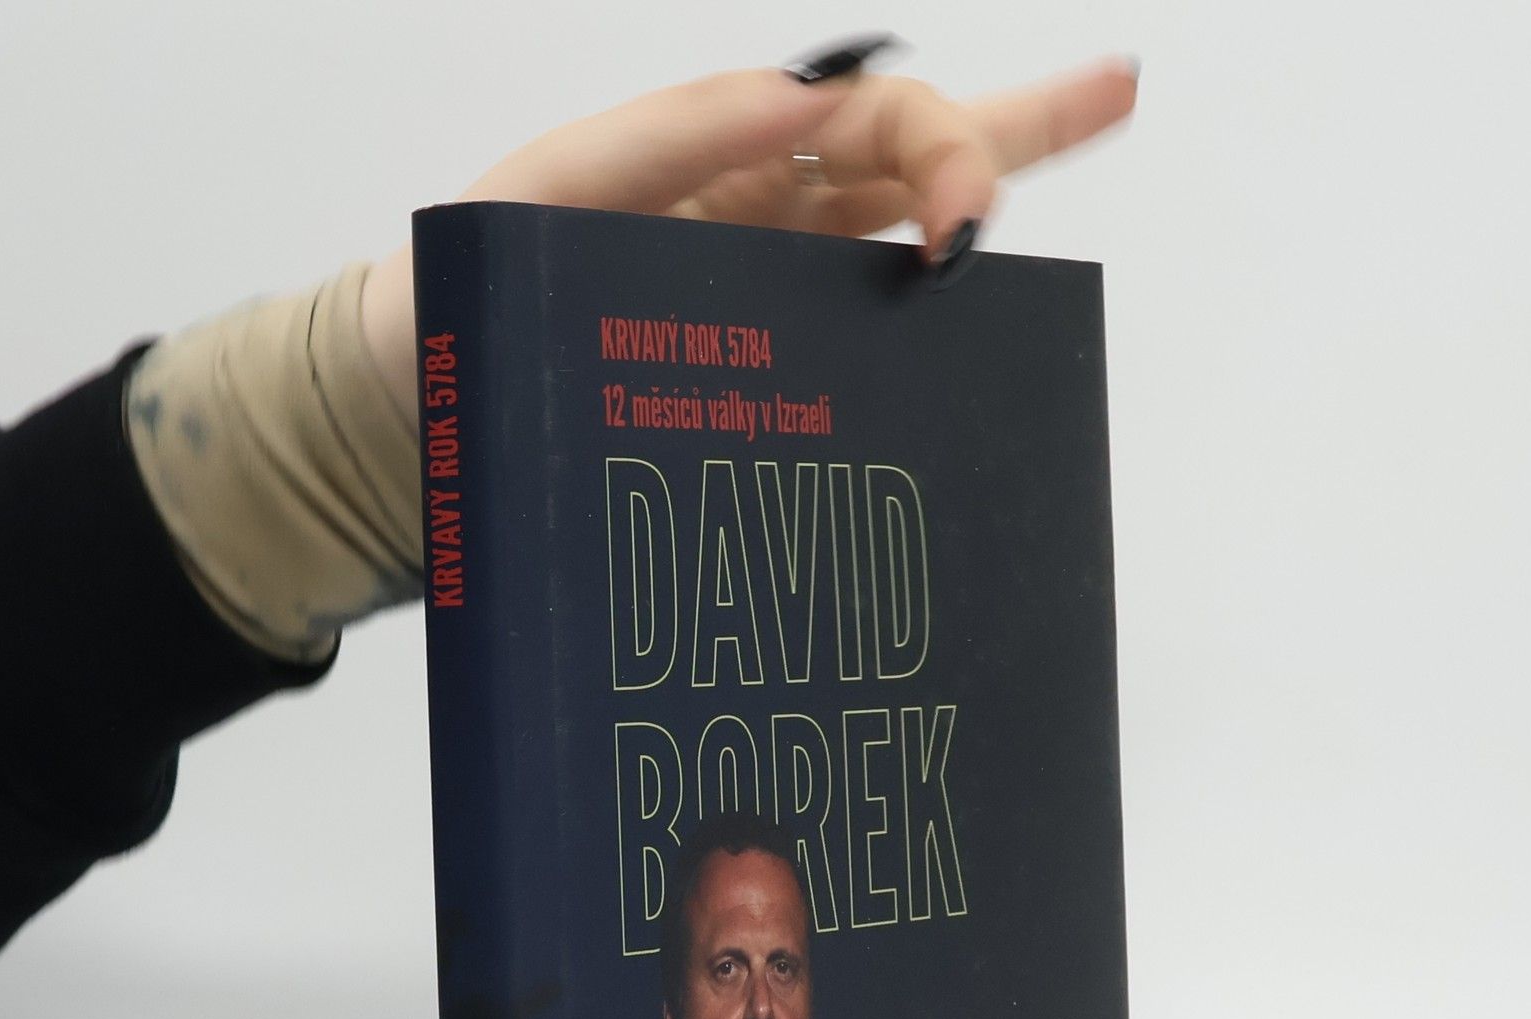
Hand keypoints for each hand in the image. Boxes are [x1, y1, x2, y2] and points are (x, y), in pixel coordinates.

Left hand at [360, 43, 1139, 413]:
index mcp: (721, 165)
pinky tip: (978, 369)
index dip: (936, 150)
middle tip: (1119, 89)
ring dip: (988, 221)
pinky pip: (855, 364)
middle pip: (906, 166)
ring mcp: (763, 310)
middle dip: (1015, 131)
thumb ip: (666, 140)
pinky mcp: (753, 390)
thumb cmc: (460, 296)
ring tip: (1081, 183)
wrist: (411, 417)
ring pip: (894, 258)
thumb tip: (800, 103)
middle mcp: (759, 230)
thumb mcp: (548, 195)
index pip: (864, 122)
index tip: (960, 230)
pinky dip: (924, 363)